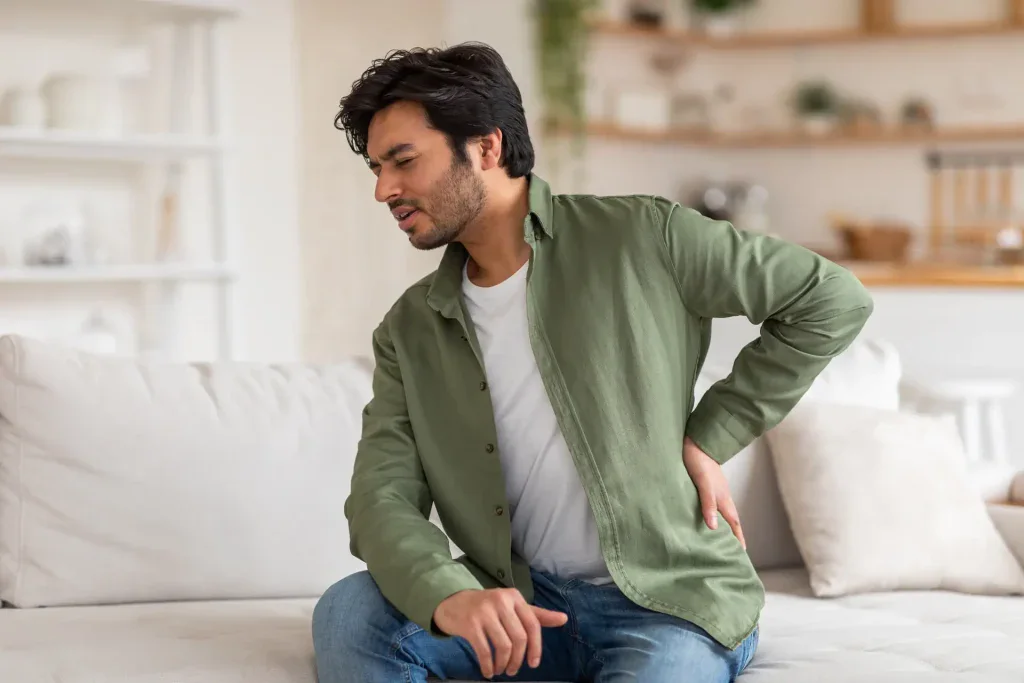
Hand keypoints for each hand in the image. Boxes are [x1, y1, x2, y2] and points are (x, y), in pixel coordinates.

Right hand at [433, 587, 567, 678]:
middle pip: (519, 638)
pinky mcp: (470, 624)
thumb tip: (563, 619)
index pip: (533, 625)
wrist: (452, 602)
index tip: (533, 664)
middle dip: (518, 660)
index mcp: (514, 597)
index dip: (536, 648)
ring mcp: (484, 612)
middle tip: (514, 670)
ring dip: (504, 664)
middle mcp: (501, 601)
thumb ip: (536, 615)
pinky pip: (484, 651)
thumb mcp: (512, 606)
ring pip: (503, 646)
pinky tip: (488, 671)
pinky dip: (488, 666)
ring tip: (501, 670)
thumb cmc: (487, 607)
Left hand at [683, 437, 745, 549]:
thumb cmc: (699, 463)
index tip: (742, 555)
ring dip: (725, 527)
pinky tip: (706, 519)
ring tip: (721, 540)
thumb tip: (714, 528)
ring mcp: (716, 492)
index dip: (739, 539)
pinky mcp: (707, 487)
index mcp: (724, 500)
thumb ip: (708, 504)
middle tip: (733, 552)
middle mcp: (722, 498)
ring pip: (723, 514)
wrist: (696, 443)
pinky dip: (713, 516)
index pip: (735, 525)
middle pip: (731, 522)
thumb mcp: (703, 485)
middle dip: (734, 537)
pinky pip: (713, 507)